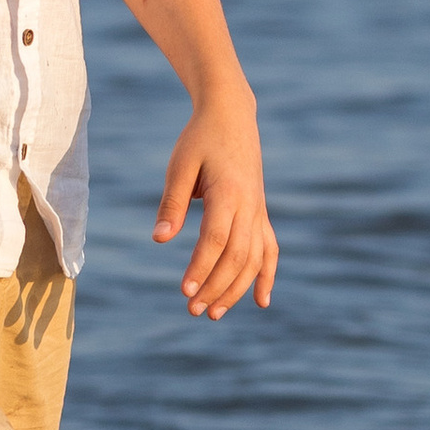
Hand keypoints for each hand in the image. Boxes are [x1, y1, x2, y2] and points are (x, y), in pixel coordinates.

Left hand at [152, 101, 275, 318]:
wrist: (232, 116)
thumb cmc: (200, 139)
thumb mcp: (180, 166)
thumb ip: (172, 203)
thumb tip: (159, 240)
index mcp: (228, 191)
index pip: (217, 238)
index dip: (201, 267)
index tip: (185, 291)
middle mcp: (250, 205)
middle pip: (237, 255)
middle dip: (216, 287)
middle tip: (193, 310)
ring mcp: (259, 210)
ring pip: (255, 258)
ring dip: (237, 290)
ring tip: (213, 314)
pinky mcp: (260, 213)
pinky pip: (270, 249)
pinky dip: (267, 276)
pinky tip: (260, 302)